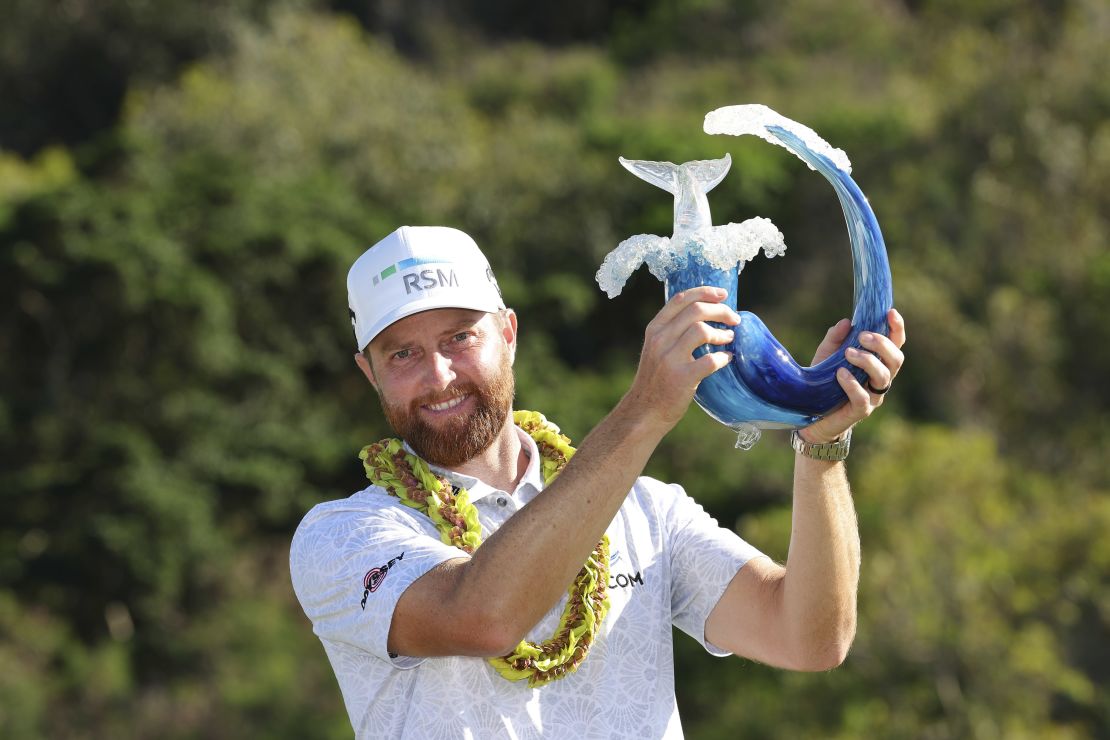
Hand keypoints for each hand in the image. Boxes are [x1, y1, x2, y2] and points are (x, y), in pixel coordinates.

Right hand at [622, 286, 739, 431]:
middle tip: (734, 320)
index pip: (680, 299)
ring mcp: (669, 359)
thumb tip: (705, 314)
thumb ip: (673, 331)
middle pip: (696, 311)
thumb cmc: (656, 379)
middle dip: (721, 311)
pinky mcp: (682, 378)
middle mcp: (660, 340)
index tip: (723, 294)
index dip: (704, 292)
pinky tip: (727, 359)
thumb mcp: (656, 348)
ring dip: (722, 333)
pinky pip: (710, 360)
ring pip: (702, 330)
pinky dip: (723, 357)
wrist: (644, 411)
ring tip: (729, 338)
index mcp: (654, 329)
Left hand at [800, 308, 905, 443]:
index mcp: (877, 363)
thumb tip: (846, 322)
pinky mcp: (860, 411)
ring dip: (868, 361)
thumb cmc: (824, 382)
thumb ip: (835, 338)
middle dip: (882, 344)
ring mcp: (873, 397)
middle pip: (896, 359)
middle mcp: (880, 379)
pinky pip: (864, 398)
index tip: (890, 312)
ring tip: (848, 353)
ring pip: (884, 377)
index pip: (895, 344)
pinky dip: (853, 384)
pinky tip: (840, 374)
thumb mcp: (826, 355)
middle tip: (863, 336)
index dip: (897, 329)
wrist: (810, 414)